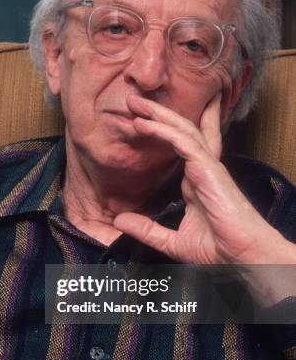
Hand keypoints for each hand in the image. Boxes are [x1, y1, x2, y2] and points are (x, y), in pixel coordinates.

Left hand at [113, 93, 293, 268]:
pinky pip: (184, 143)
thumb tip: (119, 222)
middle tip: (134, 100)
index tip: (139, 120)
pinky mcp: (209, 170)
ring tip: (135, 102)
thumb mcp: (172, 241)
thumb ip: (146, 230)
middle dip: (158, 113)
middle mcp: (201, 169)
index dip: (160, 130)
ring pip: (182, 130)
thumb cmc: (217, 250)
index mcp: (195, 182)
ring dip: (158, 114)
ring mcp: (207, 167)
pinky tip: (144, 123)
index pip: (179, 147)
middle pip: (180, 131)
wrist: (240, 259)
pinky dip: (163, 130)